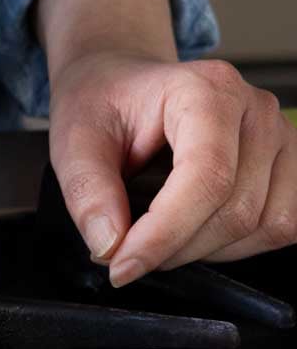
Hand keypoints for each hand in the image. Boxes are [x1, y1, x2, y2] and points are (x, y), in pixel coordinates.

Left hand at [40, 0, 296, 285]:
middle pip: (237, 210)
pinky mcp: (288, 164)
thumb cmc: (102, 103)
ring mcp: (280, 137)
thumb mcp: (73, 140)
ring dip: (206, 251)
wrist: (122, 83)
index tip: (123, 265)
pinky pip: (283, 225)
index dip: (165, 234)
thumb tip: (111, 245)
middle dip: (176, 248)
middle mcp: (255, 110)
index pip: (206, 178)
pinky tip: (194, 234)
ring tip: (157, 237)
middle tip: (126, 253)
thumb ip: (88, 192)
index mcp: (205, 90)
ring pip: (265, 224)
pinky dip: (237, 246)